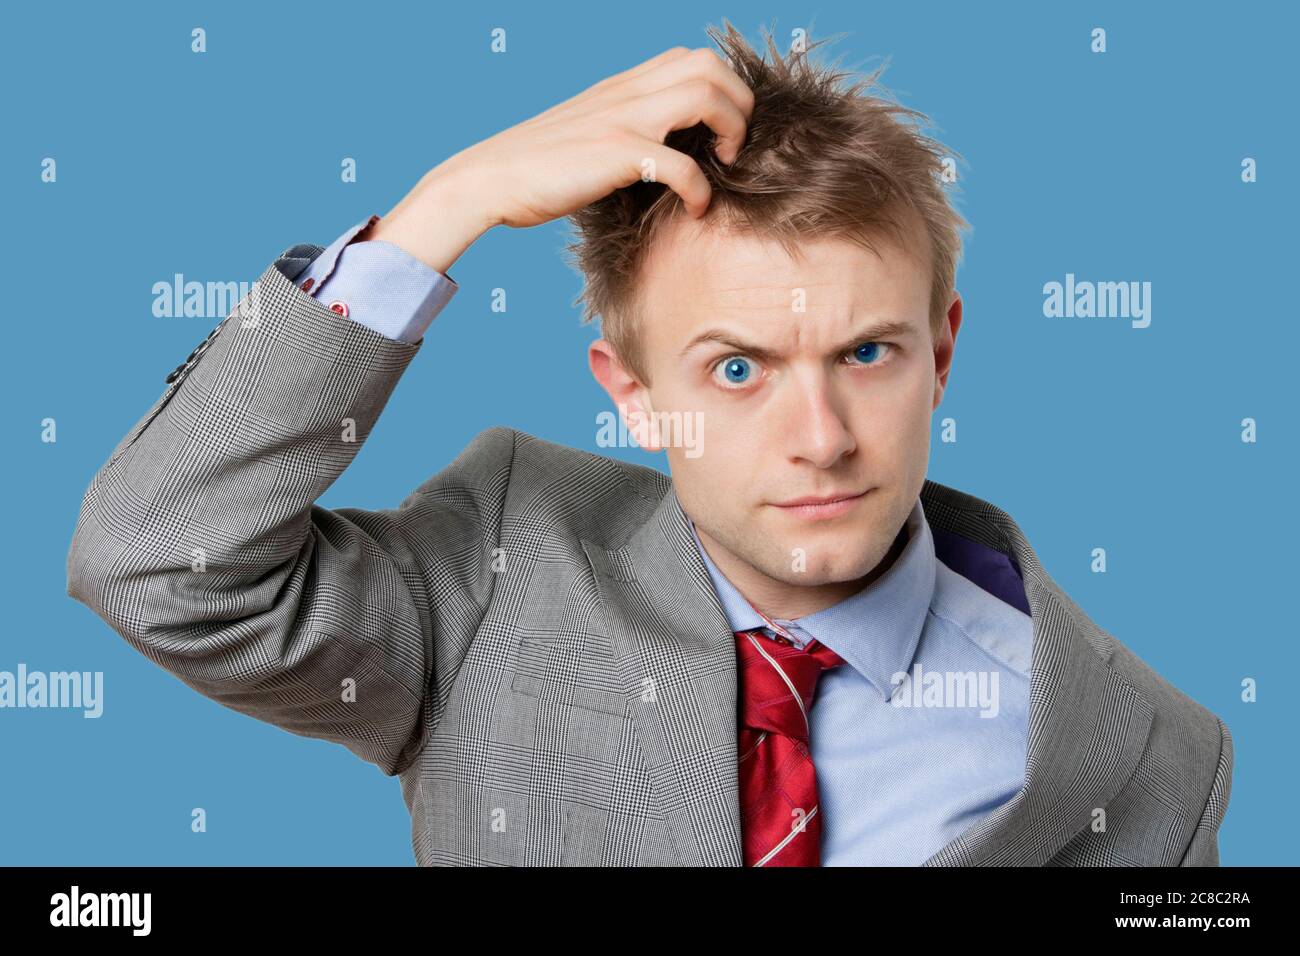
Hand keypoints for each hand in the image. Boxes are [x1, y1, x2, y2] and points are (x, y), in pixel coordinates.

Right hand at [368, 47, 753, 271]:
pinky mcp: (616, 155)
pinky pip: (682, 166)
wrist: (486, 180)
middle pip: (710, 65)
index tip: (719, 133)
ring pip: (706, 95)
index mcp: (621, 86)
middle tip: (731, 147)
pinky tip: (694, 208)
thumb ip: (620, 130)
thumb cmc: (532, 169)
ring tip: (722, 166)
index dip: (721, 90)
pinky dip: (700, 190)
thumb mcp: (584, 134)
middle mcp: (626, 93)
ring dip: (731, 131)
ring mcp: (622, 119)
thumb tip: (654, 155)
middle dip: (739, 105)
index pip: (691, 58)